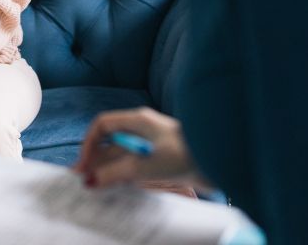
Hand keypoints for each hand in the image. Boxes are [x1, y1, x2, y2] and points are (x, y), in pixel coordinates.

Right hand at [74, 107, 197, 188]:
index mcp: (138, 120)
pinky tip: (119, 186)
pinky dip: (124, 175)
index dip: (89, 143)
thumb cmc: (185, 155)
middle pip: (111, 142)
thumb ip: (114, 173)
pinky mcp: (164, 159)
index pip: (102, 125)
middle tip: (83, 178)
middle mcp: (144, 129)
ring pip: (123, 155)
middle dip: (96, 160)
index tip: (85, 164)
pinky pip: (136, 165)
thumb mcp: (143, 166)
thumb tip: (92, 180)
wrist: (223, 160)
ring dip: (109, 169)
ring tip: (97, 185)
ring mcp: (154, 144)